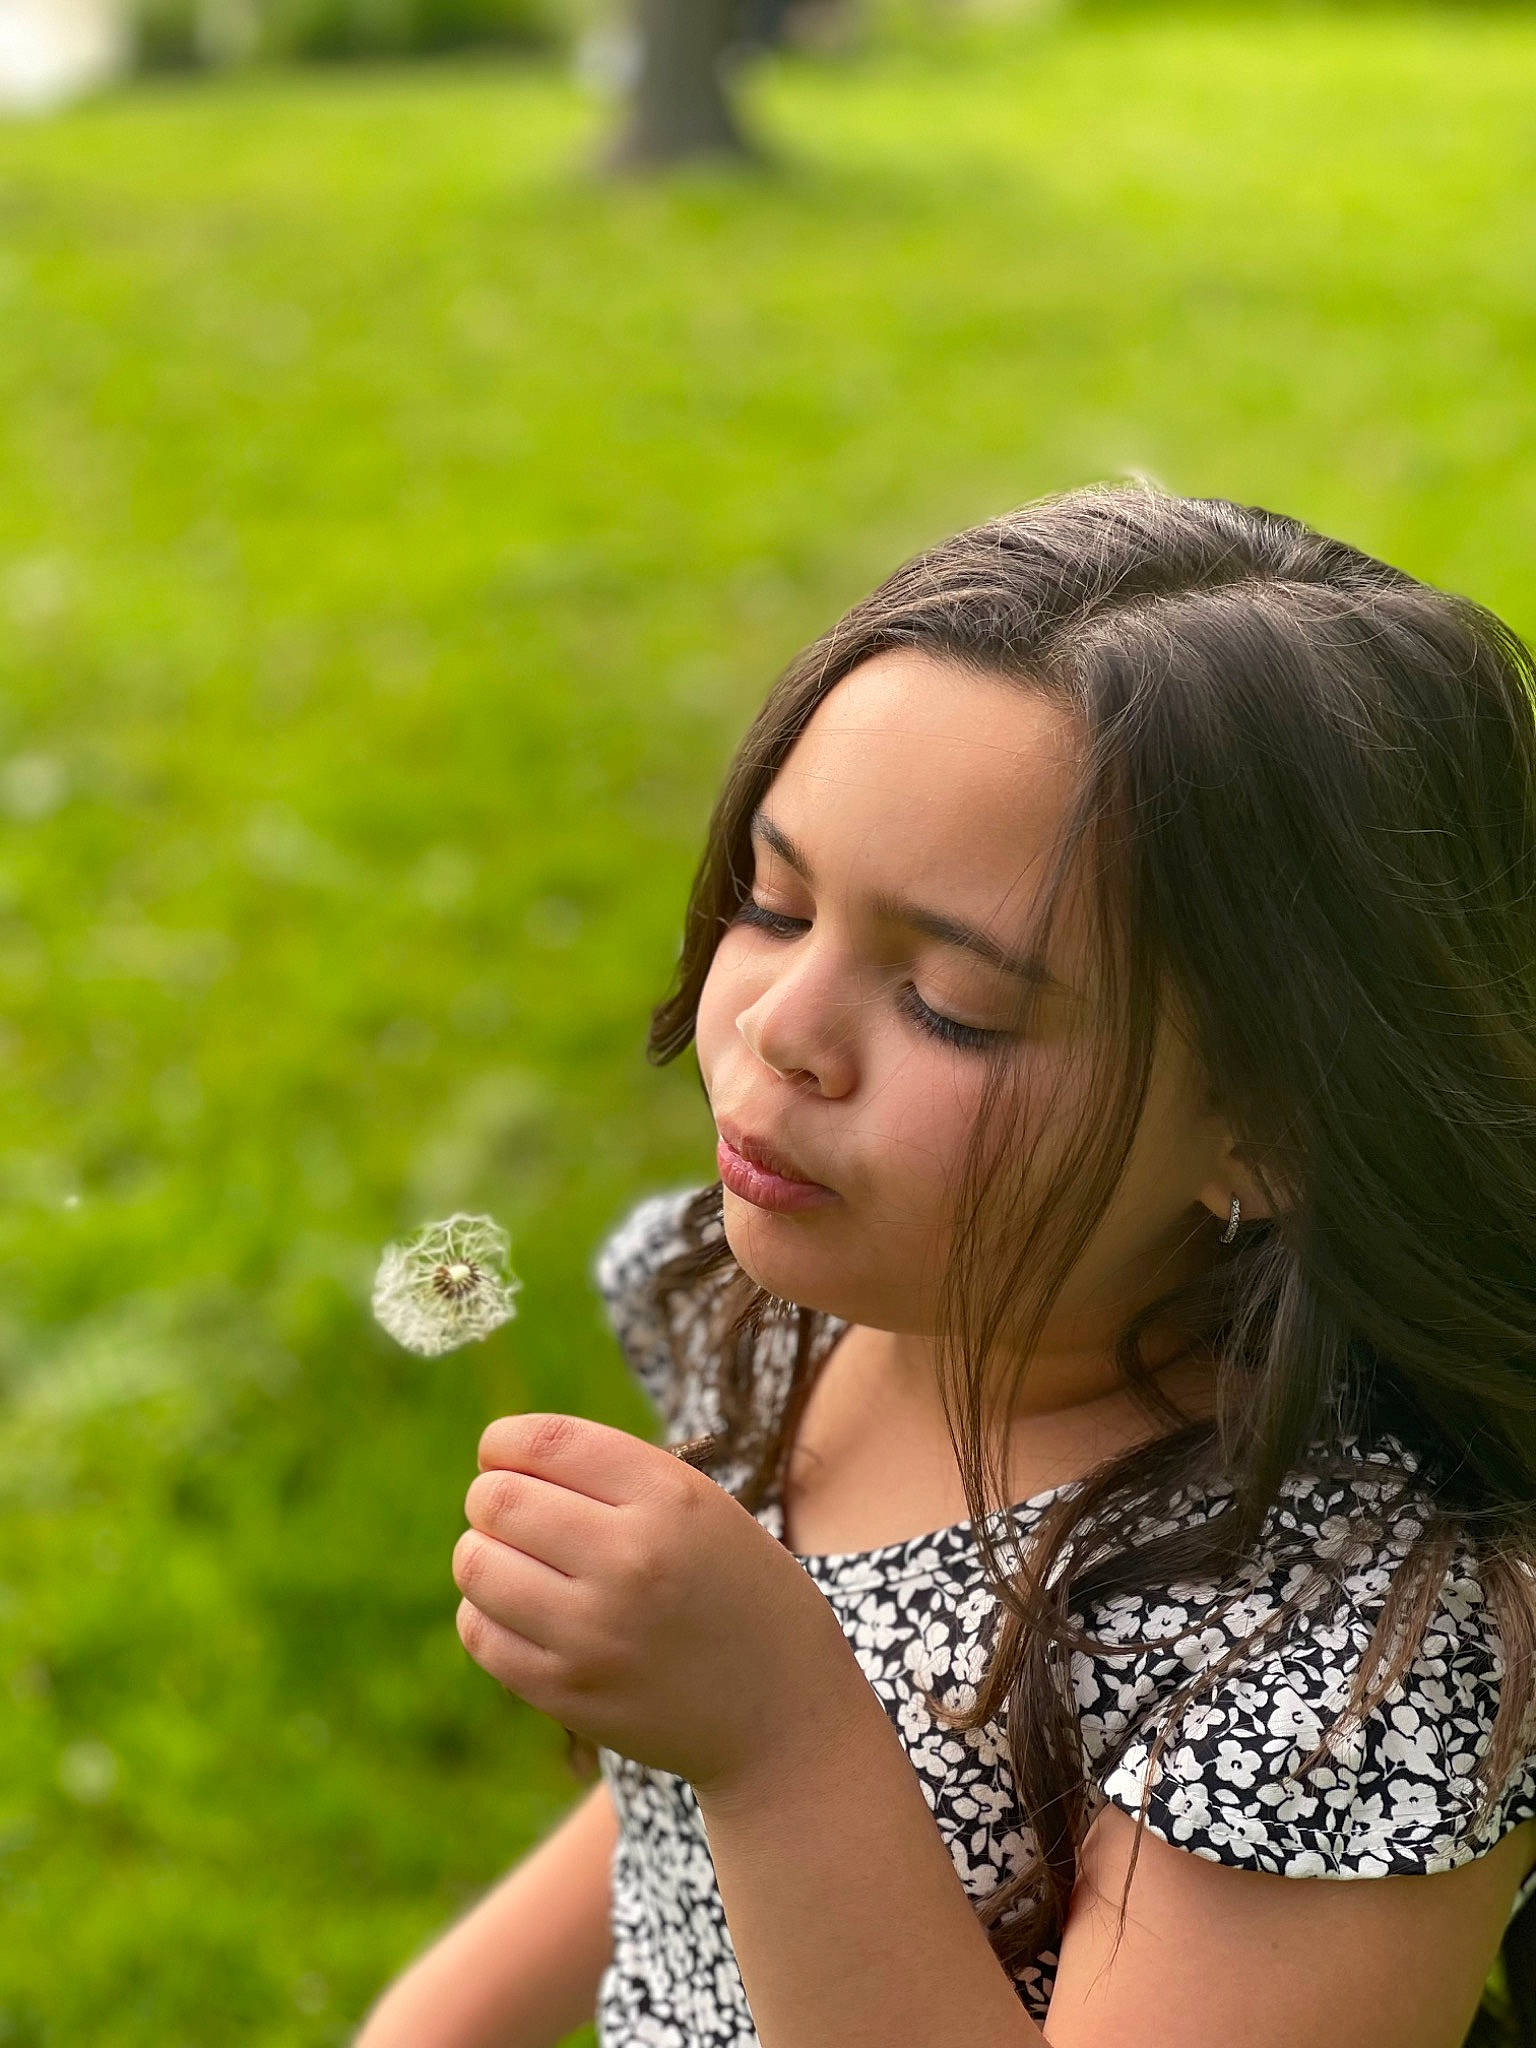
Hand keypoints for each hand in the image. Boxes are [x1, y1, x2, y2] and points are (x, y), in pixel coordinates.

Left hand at [452, 1412, 866, 1800]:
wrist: (784, 1714)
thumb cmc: (737, 1591)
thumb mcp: (703, 1507)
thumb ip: (613, 1475)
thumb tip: (501, 1459)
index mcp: (669, 1498)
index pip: (543, 1442)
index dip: (504, 1441)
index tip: (503, 1454)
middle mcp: (630, 1559)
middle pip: (497, 1500)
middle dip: (491, 1498)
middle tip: (515, 1514)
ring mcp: (594, 1632)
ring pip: (475, 1564)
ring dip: (484, 1554)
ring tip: (517, 1562)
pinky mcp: (567, 1692)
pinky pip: (480, 1631)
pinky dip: (486, 1613)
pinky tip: (523, 1611)